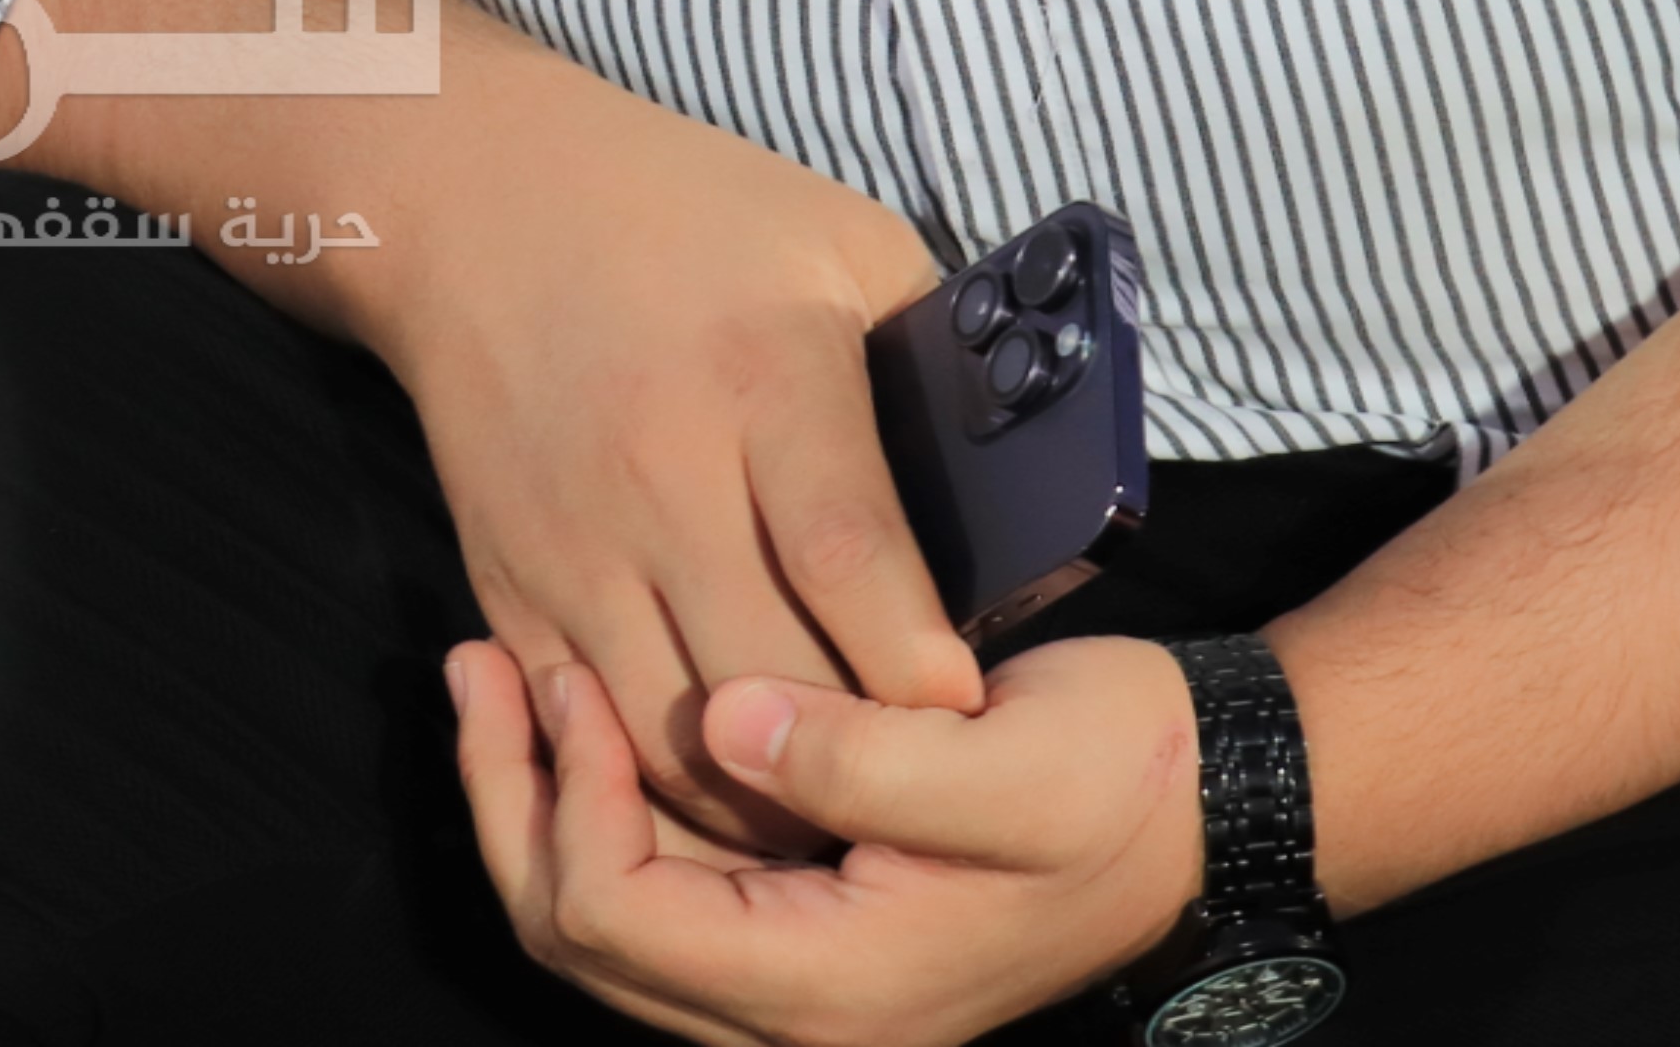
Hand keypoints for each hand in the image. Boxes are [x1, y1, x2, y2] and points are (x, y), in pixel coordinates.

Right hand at [358, 66, 970, 845]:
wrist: (481, 204)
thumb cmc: (691, 219)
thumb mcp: (845, 243)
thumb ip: (936, 364)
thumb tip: (1021, 496)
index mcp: (760, 373)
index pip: (848, 558)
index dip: (922, 665)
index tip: (971, 710)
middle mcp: (657, 471)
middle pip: (771, 677)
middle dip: (863, 757)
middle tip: (929, 778)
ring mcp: (572, 542)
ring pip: (678, 735)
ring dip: (771, 792)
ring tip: (843, 798)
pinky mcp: (510, 586)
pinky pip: (594, 731)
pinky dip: (670, 778)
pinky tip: (736, 770)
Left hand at [452, 633, 1204, 1046]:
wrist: (1200, 801)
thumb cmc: (1116, 777)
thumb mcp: (1002, 761)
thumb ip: (861, 757)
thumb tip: (719, 725)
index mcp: (834, 991)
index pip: (619, 918)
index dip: (570, 799)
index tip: (571, 676)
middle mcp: (800, 1018)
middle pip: (580, 938)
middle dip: (511, 801)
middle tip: (478, 667)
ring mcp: (796, 986)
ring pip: (601, 922)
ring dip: (539, 801)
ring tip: (500, 672)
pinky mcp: (799, 934)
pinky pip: (654, 893)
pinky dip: (602, 806)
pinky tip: (584, 709)